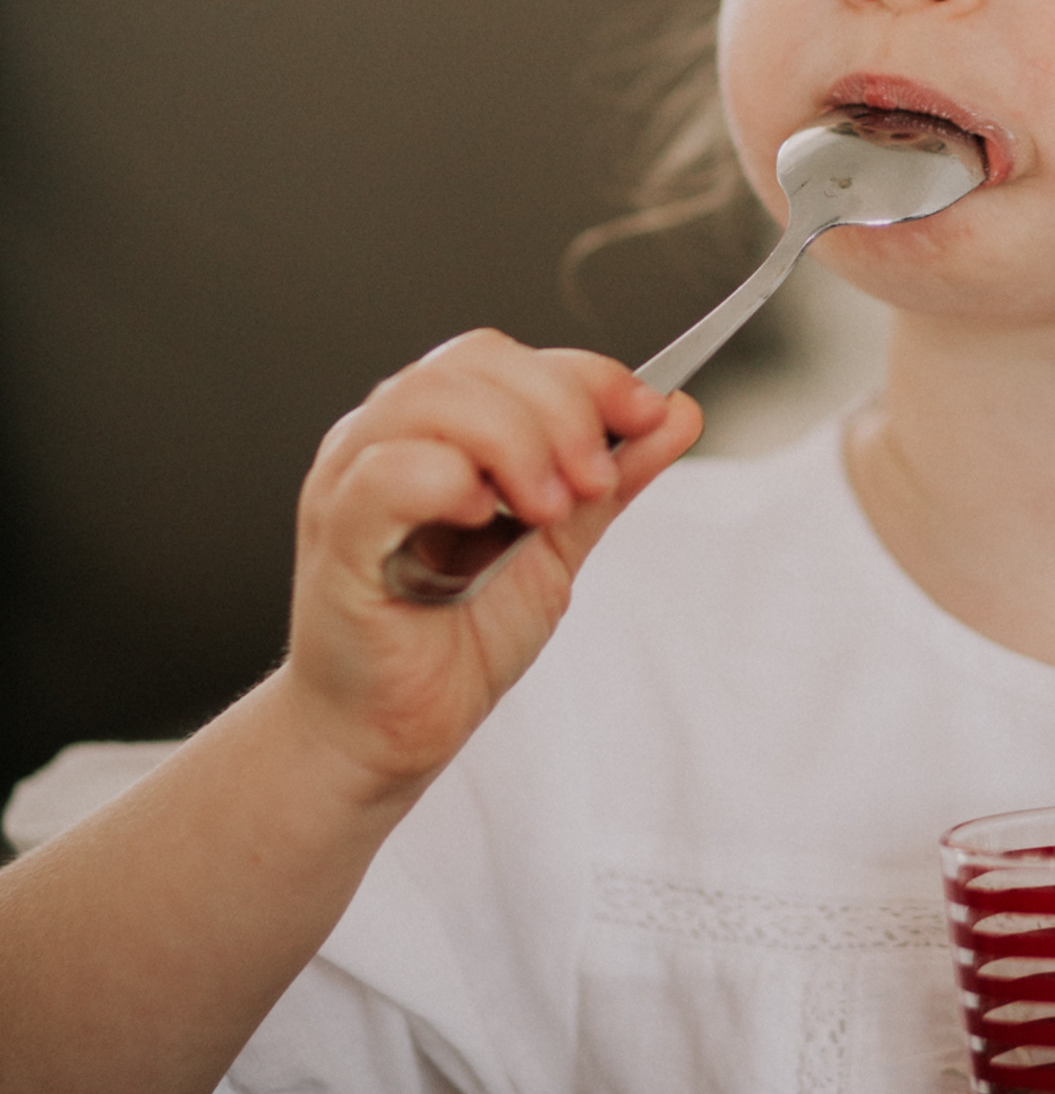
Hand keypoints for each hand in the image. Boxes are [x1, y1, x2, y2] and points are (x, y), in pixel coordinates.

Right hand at [285, 331, 700, 793]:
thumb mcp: (555, 549)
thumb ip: (609, 480)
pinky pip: (387, 473)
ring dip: (515, 443)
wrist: (389, 735)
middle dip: (560, 411)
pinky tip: (482, 519)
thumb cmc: (452, 642)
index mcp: (434, 428)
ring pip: (430, 399)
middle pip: (476, 362)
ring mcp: (350, 479)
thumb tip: (674, 412)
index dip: (588, 376)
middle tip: (593, 484)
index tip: (648, 414)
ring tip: (548, 510)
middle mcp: (384, 437)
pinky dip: (448, 481)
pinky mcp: (340, 537)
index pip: (509, 358)